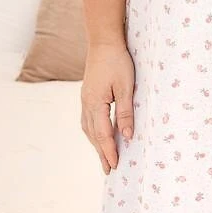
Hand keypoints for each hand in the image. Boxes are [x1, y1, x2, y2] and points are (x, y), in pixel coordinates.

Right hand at [80, 41, 134, 173]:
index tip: (114, 166)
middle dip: (101, 153)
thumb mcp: (126, 87)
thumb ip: (125, 112)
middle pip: (93, 135)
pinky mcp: (87, 95)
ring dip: (96, 144)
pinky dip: (93, 132)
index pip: (103, 134)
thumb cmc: (118, 62)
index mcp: (95, 103)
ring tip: (104, 157)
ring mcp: (85, 99)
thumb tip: (126, 136)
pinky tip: (99, 135)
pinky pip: (88, 120)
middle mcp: (86, 104)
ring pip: (88, 128)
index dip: (109, 151)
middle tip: (108, 170)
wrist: (103, 42)